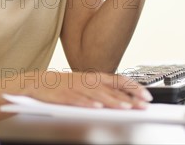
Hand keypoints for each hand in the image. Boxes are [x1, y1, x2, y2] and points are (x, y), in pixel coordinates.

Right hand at [18, 71, 151, 109]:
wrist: (37, 82)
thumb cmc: (64, 85)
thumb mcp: (86, 84)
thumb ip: (103, 90)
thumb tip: (123, 98)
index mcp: (95, 77)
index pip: (119, 80)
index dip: (134, 87)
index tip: (147, 95)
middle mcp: (88, 81)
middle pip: (112, 89)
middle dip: (129, 98)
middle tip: (142, 105)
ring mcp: (76, 87)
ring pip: (97, 95)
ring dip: (112, 101)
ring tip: (125, 107)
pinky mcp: (64, 95)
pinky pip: (77, 100)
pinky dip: (87, 103)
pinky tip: (96, 108)